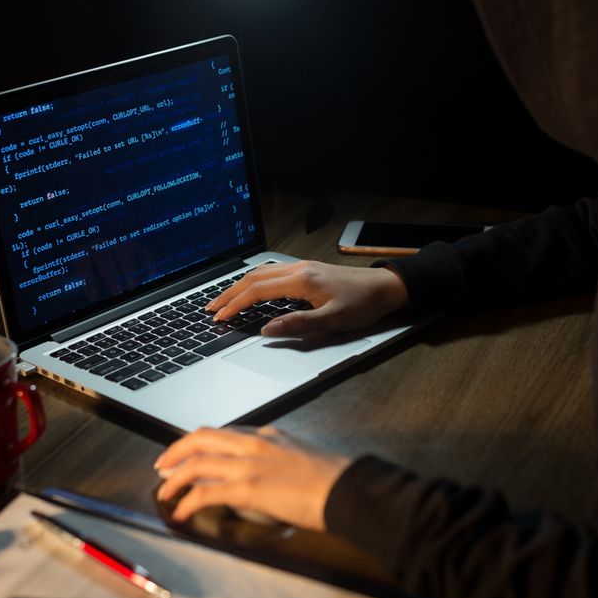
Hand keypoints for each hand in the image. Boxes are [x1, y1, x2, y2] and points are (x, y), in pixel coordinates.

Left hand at [154, 426, 351, 530]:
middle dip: (175, 452)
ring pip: (196, 464)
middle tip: (163, 467)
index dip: (198, 442)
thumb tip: (268, 476)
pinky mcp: (248, 489)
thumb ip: (278, 459)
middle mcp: (254, 444)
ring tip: (164, 493)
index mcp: (267, 435)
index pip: (223, 433)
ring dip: (174, 479)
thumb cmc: (333, 480)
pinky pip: (205, 493)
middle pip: (200, 438)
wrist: (347, 489)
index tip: (187, 453)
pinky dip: (187, 503)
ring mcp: (249, 465)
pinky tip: (182, 513)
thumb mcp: (301, 457)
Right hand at [206, 261, 408, 336]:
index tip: (219, 317)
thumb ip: (298, 325)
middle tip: (210, 309)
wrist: (386, 287)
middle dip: (229, 293)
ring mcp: (302, 268)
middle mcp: (298, 270)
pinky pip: (272, 273)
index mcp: (301, 280)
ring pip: (261, 273)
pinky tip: (251, 290)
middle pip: (253, 278)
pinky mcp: (308, 271)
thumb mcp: (332, 321)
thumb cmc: (364, 304)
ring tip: (224, 300)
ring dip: (240, 286)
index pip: (257, 291)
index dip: (235, 304)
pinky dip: (254, 282)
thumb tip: (267, 330)